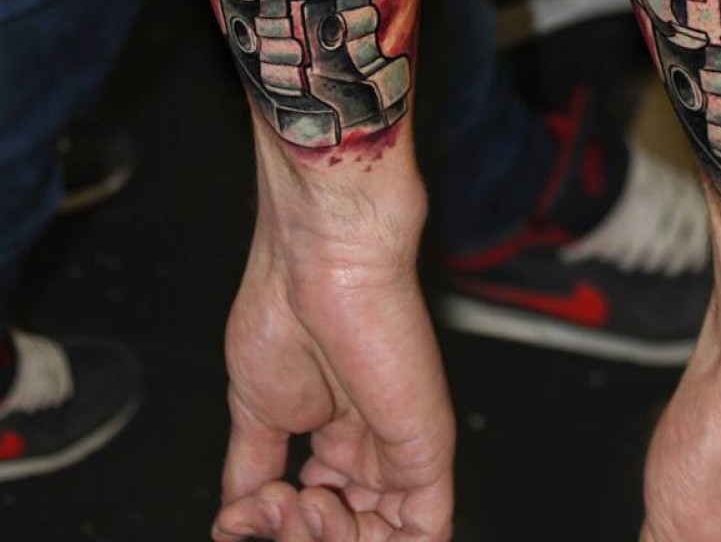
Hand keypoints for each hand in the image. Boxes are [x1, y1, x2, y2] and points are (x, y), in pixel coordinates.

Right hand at [211, 211, 454, 541]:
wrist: (321, 263)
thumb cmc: (286, 306)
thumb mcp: (254, 407)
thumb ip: (253, 468)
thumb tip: (236, 519)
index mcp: (336, 429)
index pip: (319, 512)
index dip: (274, 527)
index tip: (239, 515)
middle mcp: (372, 442)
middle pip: (346, 532)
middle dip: (296, 538)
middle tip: (268, 505)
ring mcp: (401, 448)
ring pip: (379, 539)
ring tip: (293, 499)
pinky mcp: (428, 451)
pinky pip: (425, 534)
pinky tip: (326, 514)